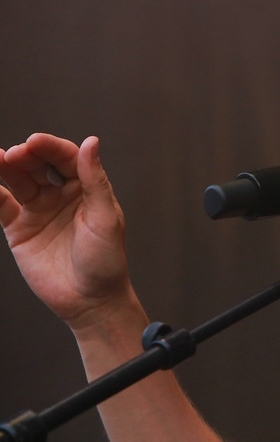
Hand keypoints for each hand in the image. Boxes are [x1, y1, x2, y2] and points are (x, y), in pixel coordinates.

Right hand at [0, 134, 130, 329]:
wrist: (89, 300)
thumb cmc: (106, 259)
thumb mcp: (106, 217)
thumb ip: (95, 180)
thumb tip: (91, 142)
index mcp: (87, 188)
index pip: (67, 158)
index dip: (51, 147)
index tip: (34, 141)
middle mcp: (62, 195)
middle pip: (40, 165)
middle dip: (27, 155)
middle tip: (15, 154)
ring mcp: (39, 210)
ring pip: (19, 181)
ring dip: (6, 167)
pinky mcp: (19, 229)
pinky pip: (1, 205)